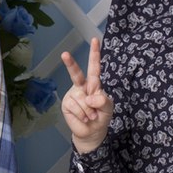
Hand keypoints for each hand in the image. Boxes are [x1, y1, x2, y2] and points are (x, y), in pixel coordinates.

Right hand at [58, 37, 113, 153]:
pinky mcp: (67, 104)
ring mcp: (73, 95)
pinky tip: (84, 118)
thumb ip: (103, 100)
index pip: (95, 67)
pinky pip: (75, 107)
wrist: (92, 132)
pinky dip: (82, 114)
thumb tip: (90, 97)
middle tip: (64, 54)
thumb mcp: (108, 107)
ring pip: (81, 99)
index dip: (95, 54)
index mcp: (94, 84)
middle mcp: (82, 87)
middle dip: (70, 64)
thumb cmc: (102, 116)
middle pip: (76, 74)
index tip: (95, 40)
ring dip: (89, 111)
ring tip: (91, 116)